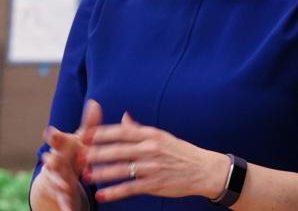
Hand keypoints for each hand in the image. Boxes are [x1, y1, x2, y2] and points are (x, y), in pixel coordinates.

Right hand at [34, 99, 101, 209]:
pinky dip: (66, 206)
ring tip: (64, 185)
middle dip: (51, 160)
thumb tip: (95, 102)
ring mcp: (58, 179)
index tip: (49, 130)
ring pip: (57, 181)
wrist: (63, 176)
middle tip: (50, 159)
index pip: (57, 141)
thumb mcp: (81, 139)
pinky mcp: (62, 194)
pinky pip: (64, 201)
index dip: (54, 136)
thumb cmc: (74, 153)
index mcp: (63, 148)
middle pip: (53, 161)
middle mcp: (56, 164)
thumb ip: (89, 123)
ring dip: (60, 183)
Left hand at [84, 113, 228, 203]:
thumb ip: (140, 129)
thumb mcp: (162, 137)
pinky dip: (114, 192)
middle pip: (117, 150)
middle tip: (78, 158)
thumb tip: (124, 117)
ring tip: (85, 177)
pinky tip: (102, 195)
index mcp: (152, 135)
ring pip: (120, 170)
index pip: (122, 132)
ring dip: (101, 174)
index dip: (101, 134)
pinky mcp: (155, 184)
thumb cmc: (181, 153)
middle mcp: (151, 149)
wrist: (204, 169)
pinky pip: (130, 188)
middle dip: (95, 154)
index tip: (84, 136)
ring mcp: (152, 167)